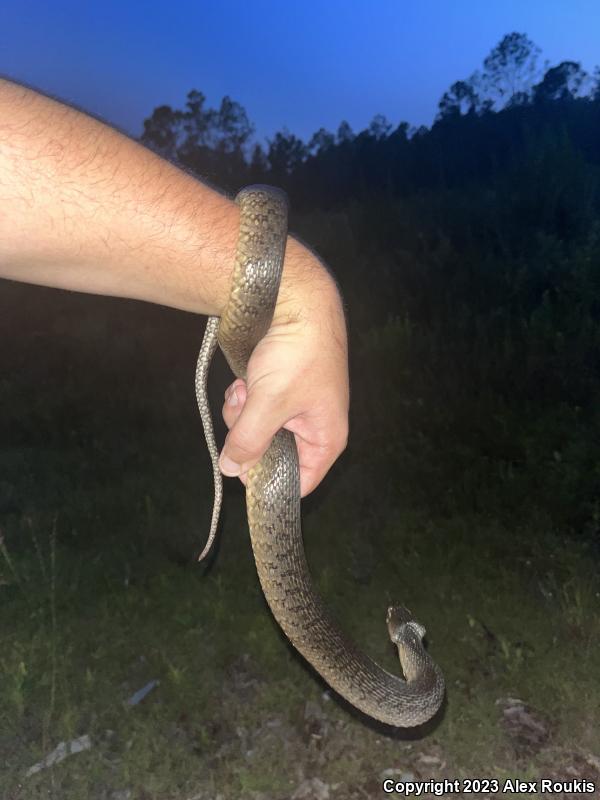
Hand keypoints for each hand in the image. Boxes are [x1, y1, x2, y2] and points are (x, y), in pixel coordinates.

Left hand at [219, 248, 348, 496]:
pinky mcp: (279, 390)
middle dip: (250, 436)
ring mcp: (294, 407)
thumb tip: (230, 469)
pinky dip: (245, 397)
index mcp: (326, 438)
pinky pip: (255, 409)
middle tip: (244, 413)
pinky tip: (245, 379)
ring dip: (243, 414)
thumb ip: (248, 441)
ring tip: (245, 388)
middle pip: (272, 455)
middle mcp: (313, 426)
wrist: (294, 299)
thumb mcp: (269, 403)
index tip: (241, 469)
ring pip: (258, 431)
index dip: (268, 480)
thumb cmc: (297, 353)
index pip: (299, 482)